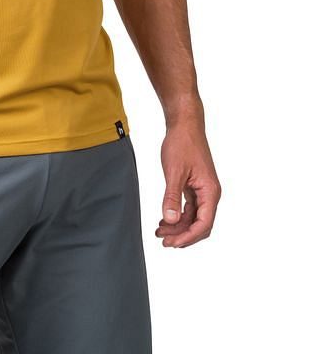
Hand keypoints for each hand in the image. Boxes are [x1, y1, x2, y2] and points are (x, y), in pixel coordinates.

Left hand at [155, 118, 221, 247]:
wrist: (184, 124)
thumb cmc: (182, 143)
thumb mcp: (174, 171)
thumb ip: (172, 196)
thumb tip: (170, 220)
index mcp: (210, 192)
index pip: (203, 224)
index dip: (188, 237)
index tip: (171, 243)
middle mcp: (210, 194)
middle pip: (200, 225)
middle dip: (182, 235)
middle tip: (163, 241)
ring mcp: (202, 190)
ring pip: (193, 217)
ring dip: (178, 226)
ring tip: (159, 232)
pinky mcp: (195, 186)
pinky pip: (189, 208)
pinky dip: (177, 215)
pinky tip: (164, 220)